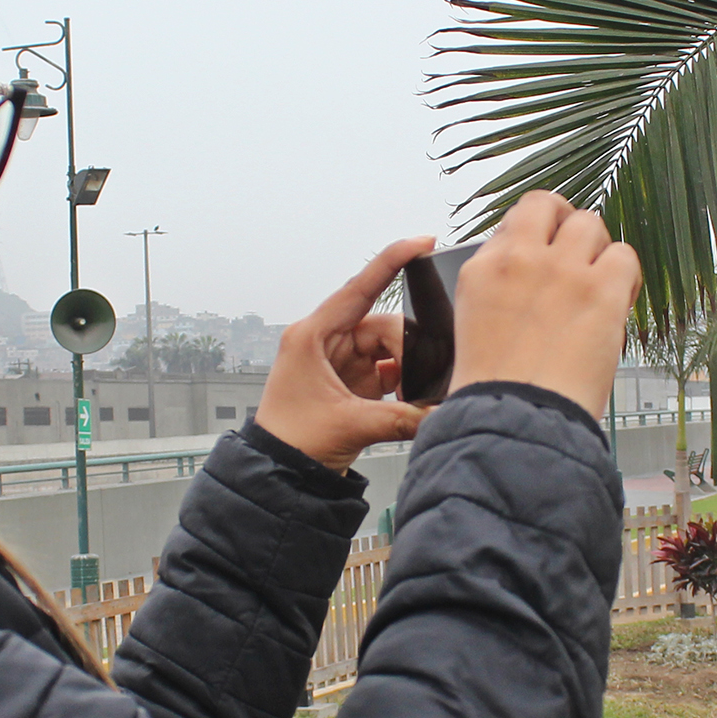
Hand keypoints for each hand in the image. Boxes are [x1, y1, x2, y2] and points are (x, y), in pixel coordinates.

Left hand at [254, 236, 433, 473]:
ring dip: (403, 370)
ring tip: (406, 398)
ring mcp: (337, 362)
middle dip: (406, 350)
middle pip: (382, 326)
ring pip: (387, 349)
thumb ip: (401, 417)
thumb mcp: (351, 426)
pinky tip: (408, 399)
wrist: (277, 475)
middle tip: (413, 382)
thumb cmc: (291, 443)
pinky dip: (401, 382)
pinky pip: (385, 370)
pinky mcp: (348, 383)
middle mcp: (323, 342)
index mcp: (311, 336)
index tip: (421, 242)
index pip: (359, 288)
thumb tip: (440, 412)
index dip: (391, 262)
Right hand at [448, 192, 640, 420]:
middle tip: (578, 255)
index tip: (548, 250)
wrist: (517, 419)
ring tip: (600, 281)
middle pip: (552, 207)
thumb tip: (533, 279)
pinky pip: (625, 256)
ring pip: (591, 223)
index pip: (517, 220)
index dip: (538, 232)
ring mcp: (563, 271)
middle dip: (568, 228)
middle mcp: (522, 260)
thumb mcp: (474, 326)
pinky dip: (627, 276)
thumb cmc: (498, 392)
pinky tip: (619, 300)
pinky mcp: (601, 291)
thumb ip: (501, 289)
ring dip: (598, 249)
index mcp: (484, 270)